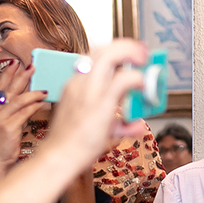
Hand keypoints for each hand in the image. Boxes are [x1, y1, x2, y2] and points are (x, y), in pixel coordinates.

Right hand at [0, 63, 47, 174]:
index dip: (8, 74)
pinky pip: (25, 112)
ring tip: (44, 89)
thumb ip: (10, 110)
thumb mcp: (0, 123)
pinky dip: (36, 106)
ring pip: (19, 98)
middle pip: (9, 87)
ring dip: (33, 92)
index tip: (16, 64)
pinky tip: (44, 103)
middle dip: (22, 75)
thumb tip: (27, 98)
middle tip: (32, 66)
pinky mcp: (8, 126)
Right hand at [41, 41, 150, 170]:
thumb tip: (137, 124)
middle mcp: (79, 82)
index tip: (130, 53)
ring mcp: (88, 90)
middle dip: (125, 45)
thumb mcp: (98, 127)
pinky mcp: (99, 103)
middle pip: (102, 50)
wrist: (59, 157)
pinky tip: (143, 84)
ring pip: (110, 56)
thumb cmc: (73, 144)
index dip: (115, 50)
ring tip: (144, 59)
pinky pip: (122, 80)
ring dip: (130, 52)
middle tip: (141, 52)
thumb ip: (119, 123)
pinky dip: (136, 78)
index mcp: (75, 83)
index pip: (94, 57)